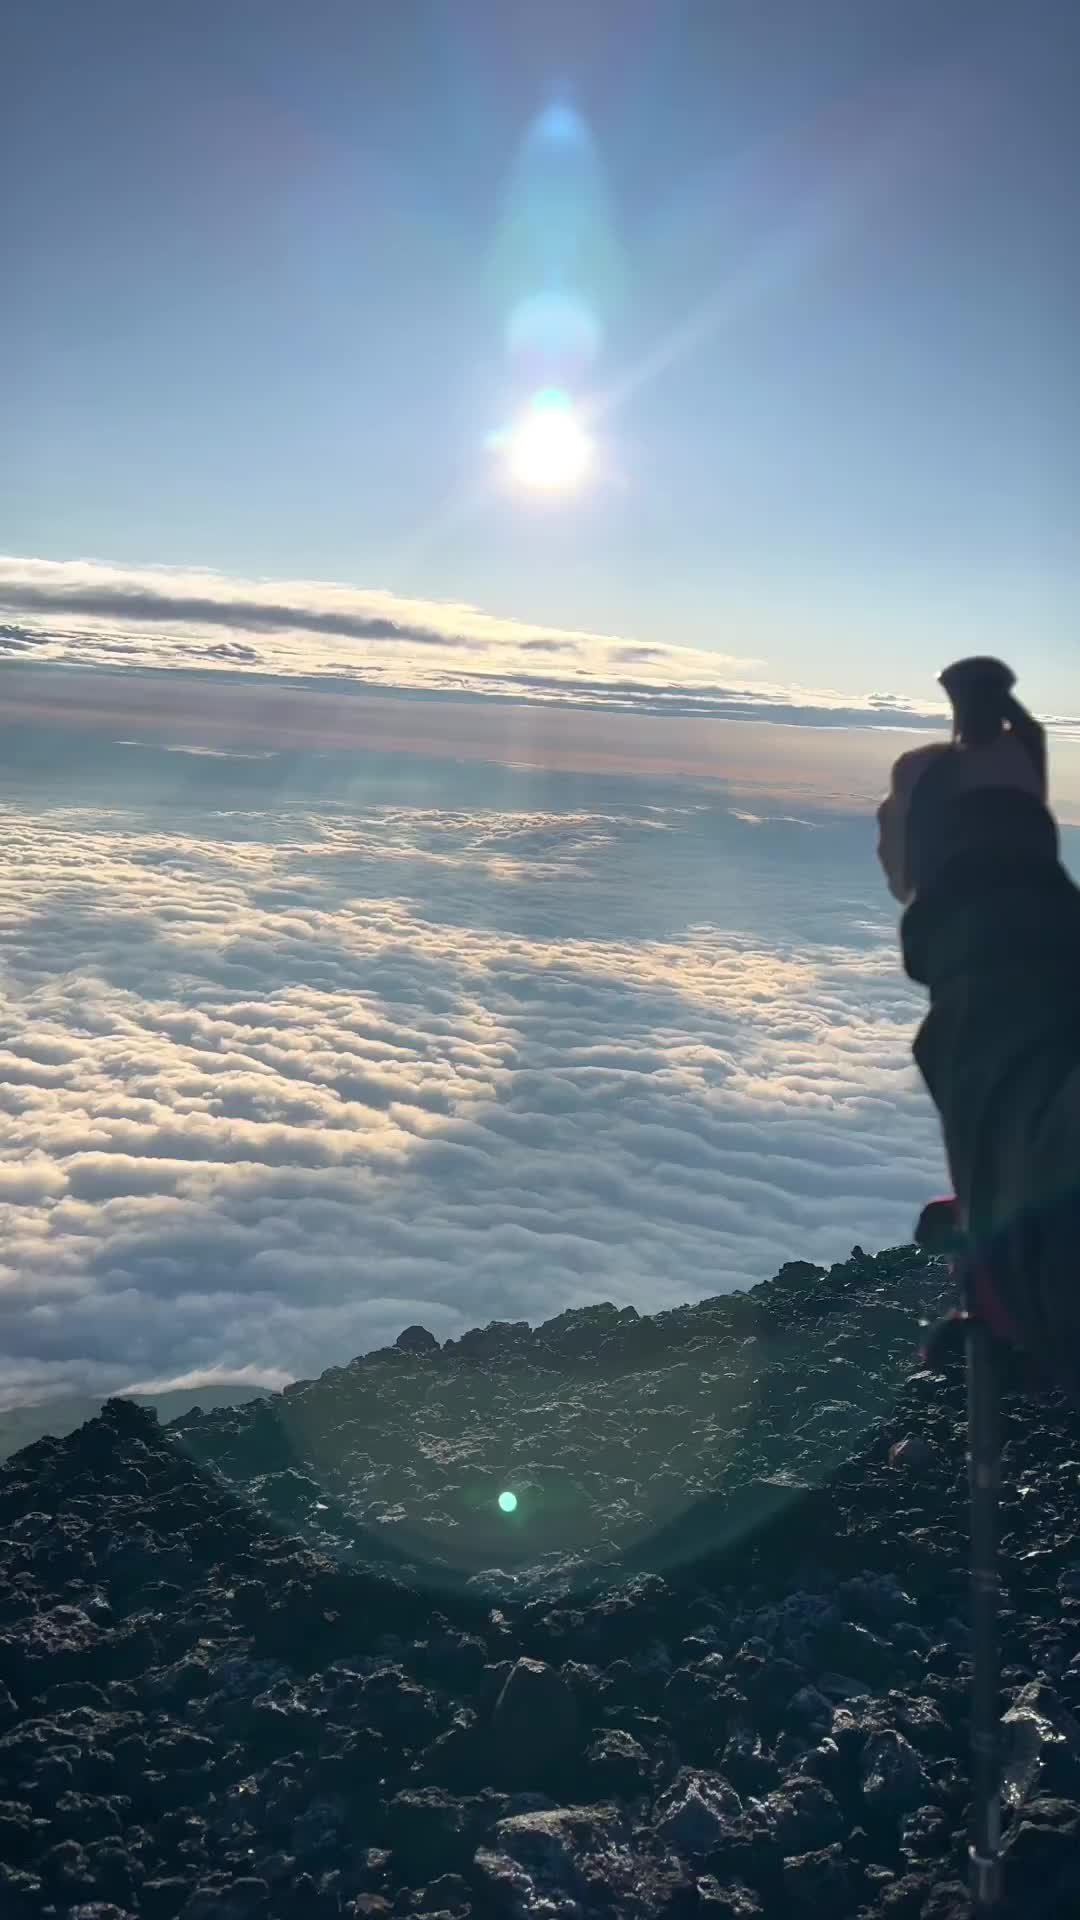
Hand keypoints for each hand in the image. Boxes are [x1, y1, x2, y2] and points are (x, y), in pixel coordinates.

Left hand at [877, 733, 1043, 904]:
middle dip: (947, 811)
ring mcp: (889, 846)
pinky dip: (938, 875)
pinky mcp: (898, 883)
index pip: (937, 763)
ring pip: (918, 841)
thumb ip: (992, 744)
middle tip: (984, 823)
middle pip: (923, 803)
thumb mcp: (1005, 751)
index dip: (966, 774)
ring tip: (976, 855)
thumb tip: (998, 740)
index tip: (990, 786)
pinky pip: (920, 875)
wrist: (984, 863)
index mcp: (909, 767)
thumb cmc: (997, 797)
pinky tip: (963, 878)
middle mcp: (889, 804)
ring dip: (940, 844)